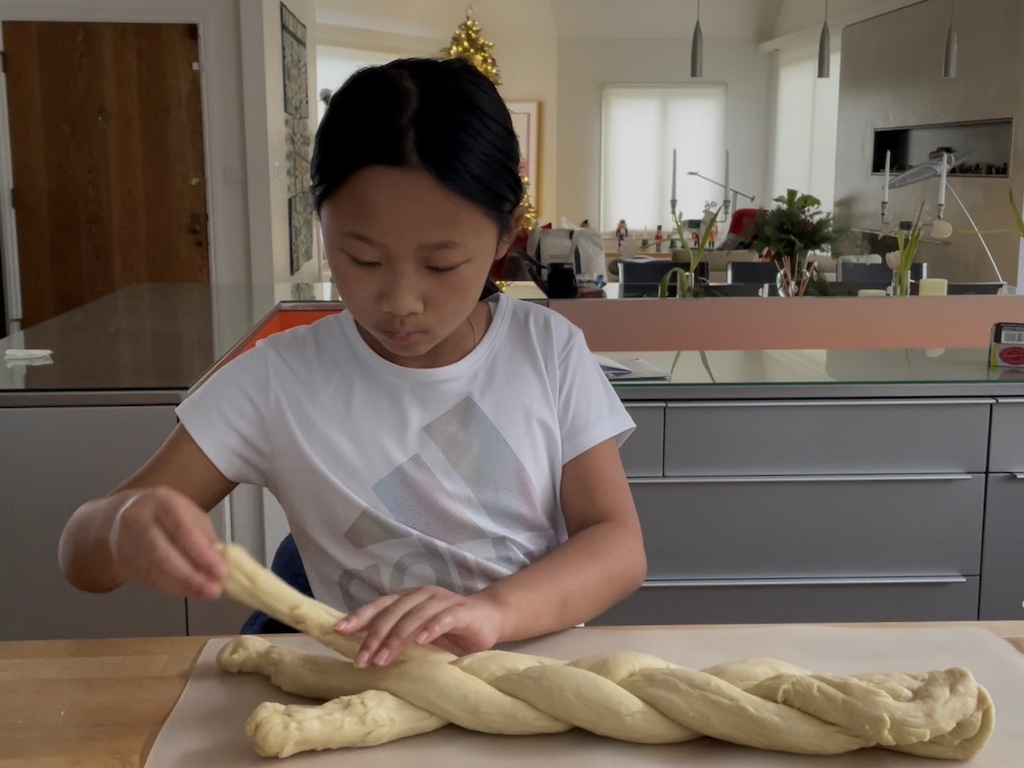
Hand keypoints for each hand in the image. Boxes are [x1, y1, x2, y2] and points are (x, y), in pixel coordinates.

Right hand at [107, 486, 224, 599]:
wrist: (125, 515)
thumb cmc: (166, 515)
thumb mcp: (190, 515)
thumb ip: (205, 538)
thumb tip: (220, 564)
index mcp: (161, 503)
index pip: (181, 529)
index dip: (201, 553)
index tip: (220, 571)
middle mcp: (139, 521)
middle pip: (162, 553)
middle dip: (190, 576)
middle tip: (213, 590)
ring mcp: (126, 543)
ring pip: (154, 571)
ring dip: (183, 586)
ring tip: (205, 592)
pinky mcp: (123, 562)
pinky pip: (148, 580)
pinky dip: (172, 588)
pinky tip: (189, 591)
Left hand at [333, 587, 505, 666]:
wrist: (490, 618)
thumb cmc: (451, 628)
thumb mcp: (419, 632)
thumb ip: (399, 635)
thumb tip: (366, 652)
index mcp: (409, 598)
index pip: (379, 605)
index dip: (359, 617)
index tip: (338, 631)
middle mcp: (422, 595)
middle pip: (393, 612)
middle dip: (374, 636)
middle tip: (362, 660)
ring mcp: (443, 601)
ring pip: (414, 616)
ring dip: (397, 638)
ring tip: (383, 658)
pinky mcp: (462, 611)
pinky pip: (445, 618)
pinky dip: (432, 627)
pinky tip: (422, 640)